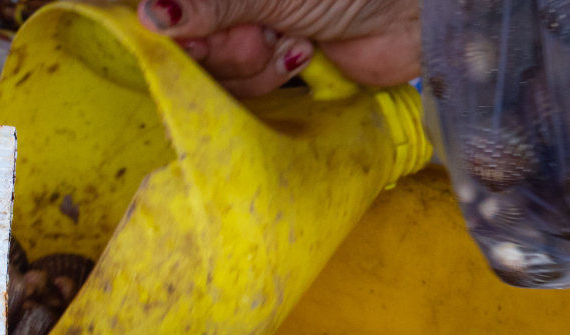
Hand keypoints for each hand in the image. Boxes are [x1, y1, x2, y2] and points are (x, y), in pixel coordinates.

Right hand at [137, 0, 421, 97]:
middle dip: (220, 46)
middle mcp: (227, 6)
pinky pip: (241, 90)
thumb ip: (212, 3)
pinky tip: (303, 53)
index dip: (163, 23)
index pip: (165, 6)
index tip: (175, 36)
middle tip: (257, 35)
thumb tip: (150, 14)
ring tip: (292, 40)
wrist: (418, 13)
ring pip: (210, 69)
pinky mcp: (267, 66)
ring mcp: (246, 31)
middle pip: (180, 40)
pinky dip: (271, 77)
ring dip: (252, 64)